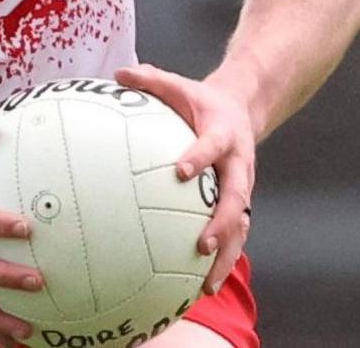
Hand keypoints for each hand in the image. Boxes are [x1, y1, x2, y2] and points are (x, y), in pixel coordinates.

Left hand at [114, 63, 254, 295]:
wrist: (241, 109)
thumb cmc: (199, 102)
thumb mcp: (178, 84)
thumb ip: (151, 79)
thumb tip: (118, 73)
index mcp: (223, 134)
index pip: (212, 146)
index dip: (200, 157)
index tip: (181, 172)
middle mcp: (238, 165)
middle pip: (237, 197)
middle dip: (222, 222)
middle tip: (201, 244)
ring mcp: (240, 188)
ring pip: (240, 225)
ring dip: (227, 255)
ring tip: (207, 284)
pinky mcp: (238, 204)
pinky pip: (233, 235)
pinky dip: (222, 261)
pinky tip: (201, 286)